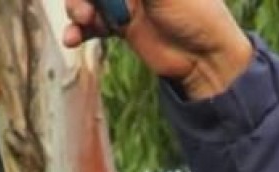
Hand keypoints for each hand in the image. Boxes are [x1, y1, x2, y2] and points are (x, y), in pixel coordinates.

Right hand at [62, 0, 251, 99]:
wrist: (206, 60)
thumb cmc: (196, 15)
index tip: (100, 1)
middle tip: (84, 7)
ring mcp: (125, 3)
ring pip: (89, 1)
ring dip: (77, 7)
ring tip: (82, 18)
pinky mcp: (121, 27)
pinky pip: (91, 24)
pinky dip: (79, 30)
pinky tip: (73, 38)